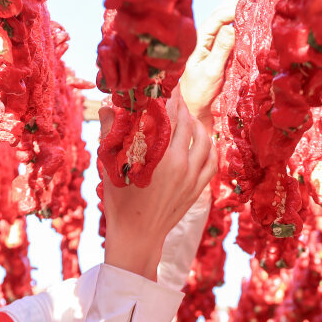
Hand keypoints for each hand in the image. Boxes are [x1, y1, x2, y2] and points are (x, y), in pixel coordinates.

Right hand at [100, 96, 216, 279]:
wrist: (138, 236)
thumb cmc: (120, 202)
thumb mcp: (111, 167)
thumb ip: (111, 134)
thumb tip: (109, 108)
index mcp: (161, 155)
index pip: (170, 115)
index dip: (169, 97)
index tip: (166, 85)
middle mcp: (182, 163)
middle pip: (189, 124)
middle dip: (182, 107)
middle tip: (175, 97)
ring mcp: (193, 177)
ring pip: (205, 141)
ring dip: (198, 125)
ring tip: (188, 117)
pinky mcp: (198, 189)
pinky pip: (212, 161)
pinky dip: (209, 147)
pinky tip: (202, 142)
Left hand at [178, 0, 238, 125]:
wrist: (194, 109)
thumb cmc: (200, 92)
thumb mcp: (212, 72)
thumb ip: (221, 50)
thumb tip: (231, 27)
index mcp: (201, 42)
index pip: (217, 19)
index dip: (231, 9)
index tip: (246, 4)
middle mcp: (206, 40)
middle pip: (220, 15)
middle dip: (233, 2)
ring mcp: (213, 45)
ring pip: (223, 19)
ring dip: (232, 5)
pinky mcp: (220, 52)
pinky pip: (227, 29)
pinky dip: (232, 14)